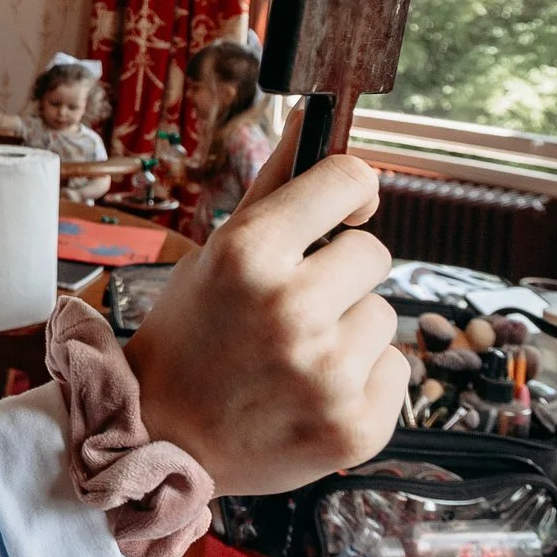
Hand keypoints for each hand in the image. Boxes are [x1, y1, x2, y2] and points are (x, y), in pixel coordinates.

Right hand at [123, 121, 402, 494]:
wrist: (161, 440)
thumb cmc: (190, 336)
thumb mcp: (216, 252)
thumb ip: (273, 184)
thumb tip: (309, 116)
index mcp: (249, 253)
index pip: (348, 180)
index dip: (348, 192)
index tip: (340, 211)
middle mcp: (291, 310)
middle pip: (373, 252)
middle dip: (340, 274)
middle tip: (290, 307)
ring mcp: (328, 374)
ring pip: (384, 315)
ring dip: (350, 331)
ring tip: (295, 357)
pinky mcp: (357, 427)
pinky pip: (395, 370)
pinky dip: (361, 382)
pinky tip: (311, 394)